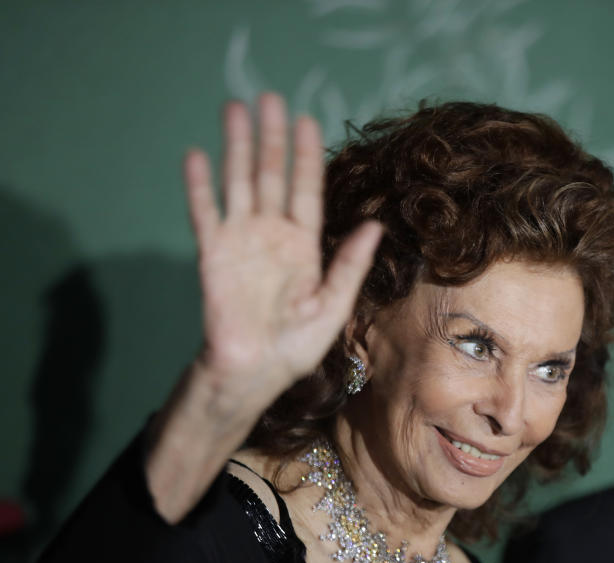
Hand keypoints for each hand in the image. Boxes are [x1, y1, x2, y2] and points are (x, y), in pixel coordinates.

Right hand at [183, 93, 380, 397]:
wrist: (253, 372)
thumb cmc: (295, 347)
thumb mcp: (333, 306)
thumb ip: (350, 265)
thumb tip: (375, 226)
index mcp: (304, 244)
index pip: (307, 189)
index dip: (307, 155)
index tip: (308, 120)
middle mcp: (272, 234)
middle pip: (272, 175)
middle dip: (272, 137)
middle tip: (269, 98)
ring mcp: (241, 240)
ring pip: (239, 182)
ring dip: (237, 147)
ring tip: (234, 109)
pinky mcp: (212, 254)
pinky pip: (205, 214)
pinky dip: (200, 186)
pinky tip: (197, 155)